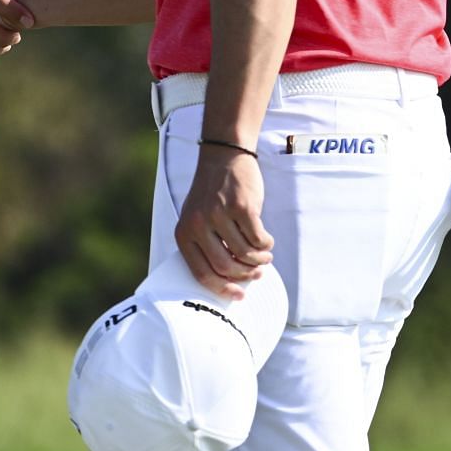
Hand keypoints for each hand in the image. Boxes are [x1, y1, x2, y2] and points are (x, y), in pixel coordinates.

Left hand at [174, 145, 274, 297]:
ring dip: (259, 260)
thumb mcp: (197, 218)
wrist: (223, 156)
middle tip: (257, 272)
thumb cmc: (213, 193)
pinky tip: (266, 240)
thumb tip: (229, 281)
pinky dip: (266, 244)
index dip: (223, 289)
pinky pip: (258, 239)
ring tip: (264, 255)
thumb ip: (206, 246)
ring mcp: (219, 215)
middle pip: (226, 268)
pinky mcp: (241, 206)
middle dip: (245, 275)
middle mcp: (198, 225)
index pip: (202, 274)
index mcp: (184, 233)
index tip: (239, 294)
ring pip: (245, 255)